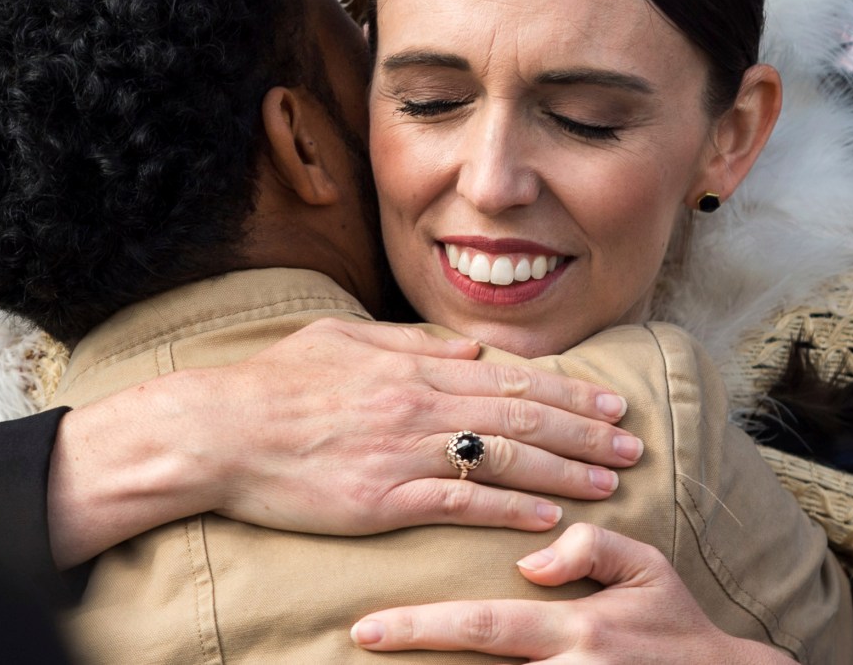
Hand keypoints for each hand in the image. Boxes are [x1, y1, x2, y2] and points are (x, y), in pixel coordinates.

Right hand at [48, 319, 640, 566]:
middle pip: (521, 418)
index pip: (509, 381)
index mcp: (412, 367)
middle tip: (632, 442)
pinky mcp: (383, 499)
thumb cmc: (274, 382)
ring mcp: (404, 453)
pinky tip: (550, 516)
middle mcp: (419, 405)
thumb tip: (469, 348)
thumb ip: (409, 341)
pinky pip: (460, 503)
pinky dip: (510, 509)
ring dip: (565, 470)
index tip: (608, 402)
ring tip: (612, 480)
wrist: (219, 430)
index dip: (566, 393)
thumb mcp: (340, 337)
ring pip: (504, 459)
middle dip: (585, 431)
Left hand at [350, 523, 794, 663]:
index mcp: (579, 629)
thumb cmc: (676, 624)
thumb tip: (528, 562)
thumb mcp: (647, 568)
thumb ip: (589, 548)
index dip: (422, 626)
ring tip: (397, 651)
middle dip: (418, 653)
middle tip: (366, 641)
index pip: (486, 624)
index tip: (369, 628)